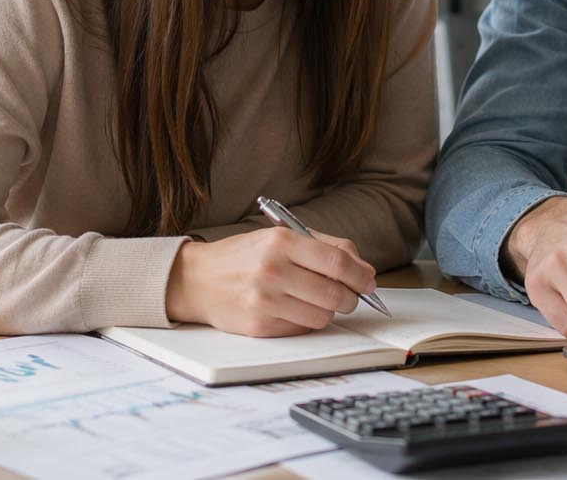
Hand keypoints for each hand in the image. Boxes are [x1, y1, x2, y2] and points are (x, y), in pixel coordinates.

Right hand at [165, 227, 376, 336]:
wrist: (196, 279)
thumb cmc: (244, 257)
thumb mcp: (281, 238)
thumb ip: (325, 247)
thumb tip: (365, 269)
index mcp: (281, 242)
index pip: (337, 262)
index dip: (361, 275)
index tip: (370, 282)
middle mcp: (272, 270)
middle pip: (334, 293)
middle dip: (350, 298)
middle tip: (349, 296)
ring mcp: (264, 300)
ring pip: (322, 316)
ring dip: (327, 311)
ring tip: (315, 300)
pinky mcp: (258, 325)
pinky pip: (301, 329)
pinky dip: (305, 321)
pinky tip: (292, 309)